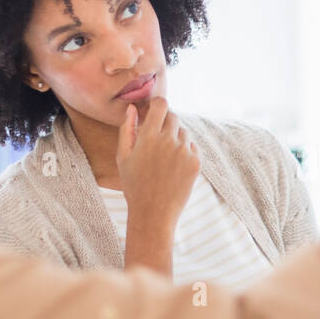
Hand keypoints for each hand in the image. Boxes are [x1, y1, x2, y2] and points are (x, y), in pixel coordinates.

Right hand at [115, 97, 199, 241]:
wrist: (153, 213)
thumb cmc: (134, 185)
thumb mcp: (123, 157)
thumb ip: (127, 129)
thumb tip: (133, 108)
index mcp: (149, 137)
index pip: (161, 105)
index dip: (158, 105)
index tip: (154, 111)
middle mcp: (169, 141)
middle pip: (173, 117)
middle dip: (165, 122)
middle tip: (157, 139)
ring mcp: (184, 152)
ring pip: (183, 132)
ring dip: (175, 138)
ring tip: (164, 159)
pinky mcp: (196, 162)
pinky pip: (192, 147)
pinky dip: (185, 151)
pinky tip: (173, 168)